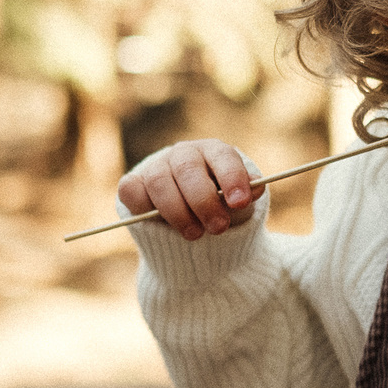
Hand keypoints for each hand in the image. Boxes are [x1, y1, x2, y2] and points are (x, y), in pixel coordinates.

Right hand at [116, 140, 261, 240]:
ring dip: (177, 212)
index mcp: (213, 152)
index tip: (240, 203)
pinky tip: (160, 225)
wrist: (192, 226)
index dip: (232, 178)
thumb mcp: (238, 205)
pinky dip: (144, 207)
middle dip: (204, 201)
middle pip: (188, 169)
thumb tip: (256, 188)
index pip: (222, 156)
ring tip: (195, 235)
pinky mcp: (133, 186)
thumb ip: (247, 195)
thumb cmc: (220, 209)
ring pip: (159, 182)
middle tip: (218, 227)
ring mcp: (155, 168)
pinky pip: (132, 191)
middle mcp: (183, 155)